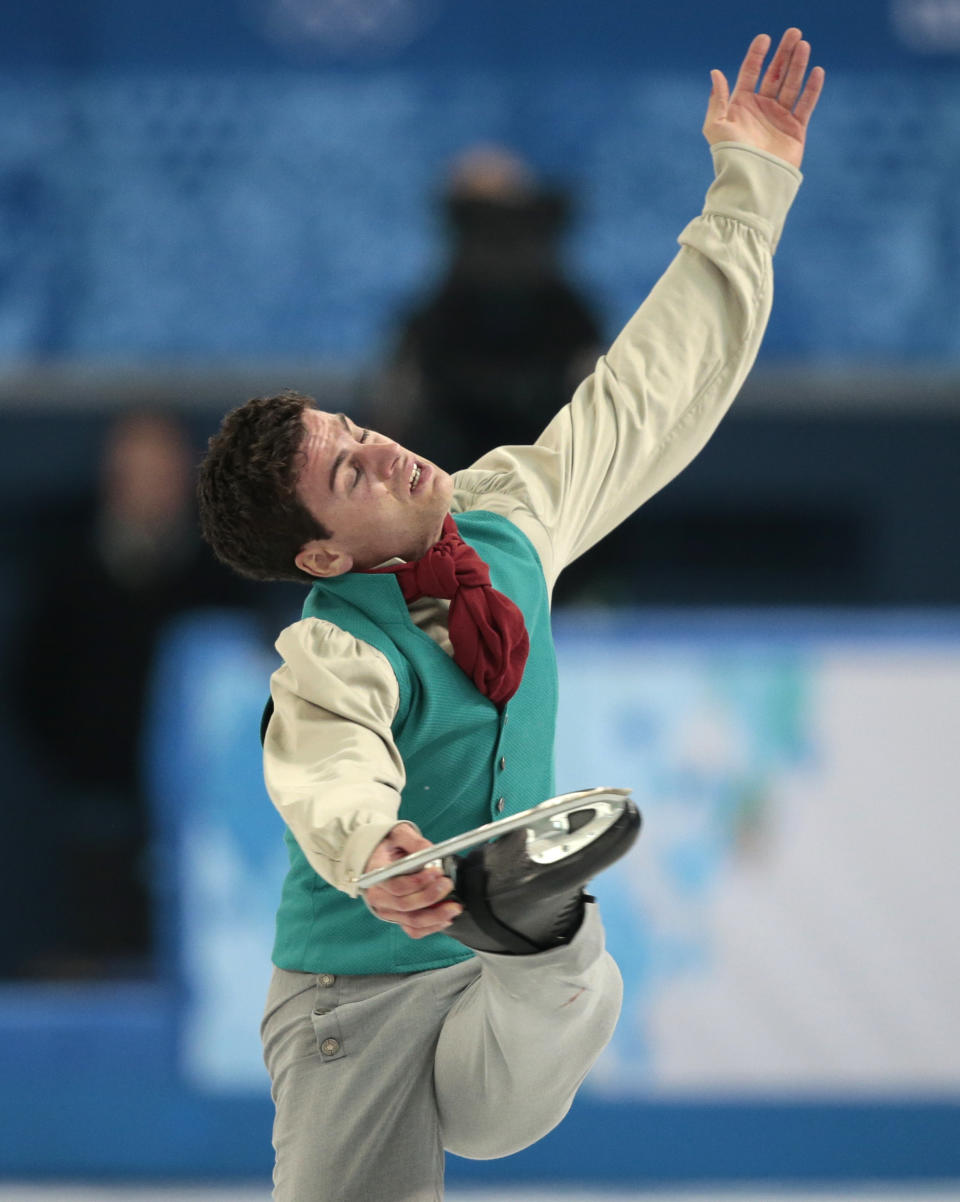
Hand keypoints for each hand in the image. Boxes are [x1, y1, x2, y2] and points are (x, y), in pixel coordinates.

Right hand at [363, 822, 462, 938]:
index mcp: (376, 875)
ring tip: (455, 906)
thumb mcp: (399, 834)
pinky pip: (414, 930)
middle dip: (430, 897)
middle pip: (405, 905)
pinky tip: (446, 918)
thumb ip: (414, 842)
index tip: (437, 871)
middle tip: (448, 884)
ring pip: (412, 921)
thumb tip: (431, 851)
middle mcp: (379, 897)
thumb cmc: (390, 845)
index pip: (396, 886)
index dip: (418, 882)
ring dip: (435, 916)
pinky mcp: (398, 918)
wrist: (380, 857)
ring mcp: (388, 910)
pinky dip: (431, 927)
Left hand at [703, 28, 824, 169]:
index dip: (756, 55)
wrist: (752, 180)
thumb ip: (717, 99)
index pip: (750, 74)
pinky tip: (816, 71)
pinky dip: (812, 89)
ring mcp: (779, 118)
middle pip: (774, 74)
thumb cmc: (730, 156)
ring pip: (791, 85)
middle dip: (783, 54)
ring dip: (798, 65)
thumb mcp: (716, 127)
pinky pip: (805, 104)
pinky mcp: (795, 129)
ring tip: (804, 45)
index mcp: (741, 106)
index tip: (764, 38)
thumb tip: (716, 72)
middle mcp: (761, 109)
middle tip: (793, 33)